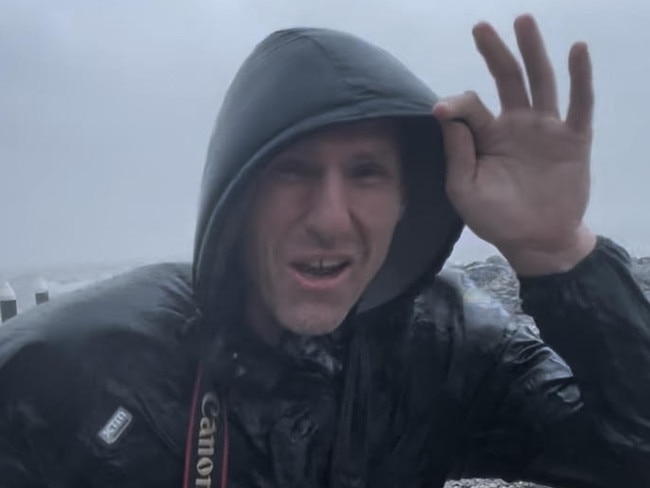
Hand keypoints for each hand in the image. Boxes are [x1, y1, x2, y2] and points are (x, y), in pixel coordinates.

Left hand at [433, 14, 596, 274]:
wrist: (537, 241)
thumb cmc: (497, 218)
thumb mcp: (465, 192)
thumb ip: (456, 157)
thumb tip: (447, 119)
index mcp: (487, 137)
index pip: (471, 108)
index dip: (456, 105)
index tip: (440, 110)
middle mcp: (516, 125)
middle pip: (506, 79)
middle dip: (495, 52)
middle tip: (480, 26)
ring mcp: (546, 129)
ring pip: (540, 82)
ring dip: (533, 52)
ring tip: (523, 21)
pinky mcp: (573, 140)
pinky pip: (579, 104)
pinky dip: (580, 78)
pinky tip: (577, 50)